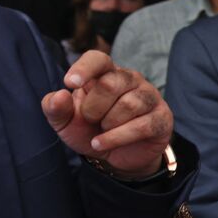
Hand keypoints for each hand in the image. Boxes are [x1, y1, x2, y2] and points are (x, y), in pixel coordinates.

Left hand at [40, 50, 171, 177]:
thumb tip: (58, 95)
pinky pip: (141, 126)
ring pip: (128, 105)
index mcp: (105, 73)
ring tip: (102, 130)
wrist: (114, 158)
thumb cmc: (89, 130)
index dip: (84, 68)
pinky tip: (102, 144)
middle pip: (110, 84)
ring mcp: (149, 97)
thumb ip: (55, 108)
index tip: (70, 83)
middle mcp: (130, 79)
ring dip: (107, 125)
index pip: (98, 59)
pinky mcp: (162, 118)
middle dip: (93, 109)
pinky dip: (116, 138)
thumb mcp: (65, 122)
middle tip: (90, 119)